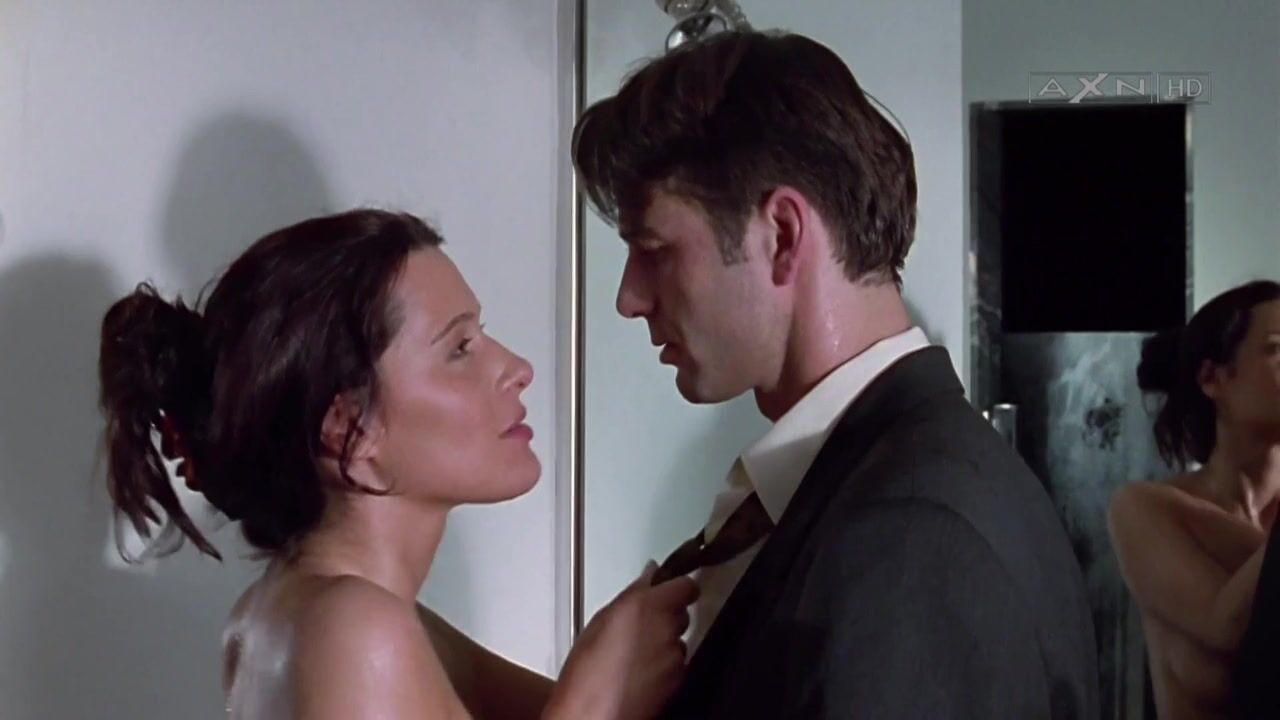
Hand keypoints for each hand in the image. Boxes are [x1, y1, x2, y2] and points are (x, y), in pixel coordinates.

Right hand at [545, 562, 698, 719]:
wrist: (594, 716)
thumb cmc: (587, 674)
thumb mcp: (598, 622)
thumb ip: (630, 596)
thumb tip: (646, 581)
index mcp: (646, 606)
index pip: (685, 585)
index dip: (677, 587)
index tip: (668, 588)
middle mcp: (666, 627)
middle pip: (681, 612)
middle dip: (666, 615)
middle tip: (640, 624)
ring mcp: (675, 654)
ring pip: (678, 638)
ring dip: (664, 641)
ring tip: (634, 654)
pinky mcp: (679, 678)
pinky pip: (676, 662)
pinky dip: (663, 664)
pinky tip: (639, 672)